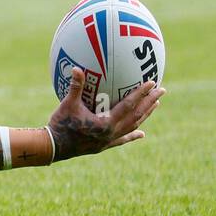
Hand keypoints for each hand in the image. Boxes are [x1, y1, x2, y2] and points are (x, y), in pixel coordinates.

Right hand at [47, 67, 165, 160]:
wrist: (54, 147)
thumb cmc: (61, 124)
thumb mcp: (68, 104)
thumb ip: (75, 86)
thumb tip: (76, 68)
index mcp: (106, 122)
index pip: (129, 105)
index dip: (141, 94)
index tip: (153, 83)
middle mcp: (112, 132)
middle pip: (137, 115)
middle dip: (150, 102)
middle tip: (162, 91)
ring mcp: (109, 140)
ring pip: (133, 126)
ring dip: (145, 115)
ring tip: (155, 105)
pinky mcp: (104, 146)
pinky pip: (122, 139)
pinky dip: (132, 135)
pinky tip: (141, 134)